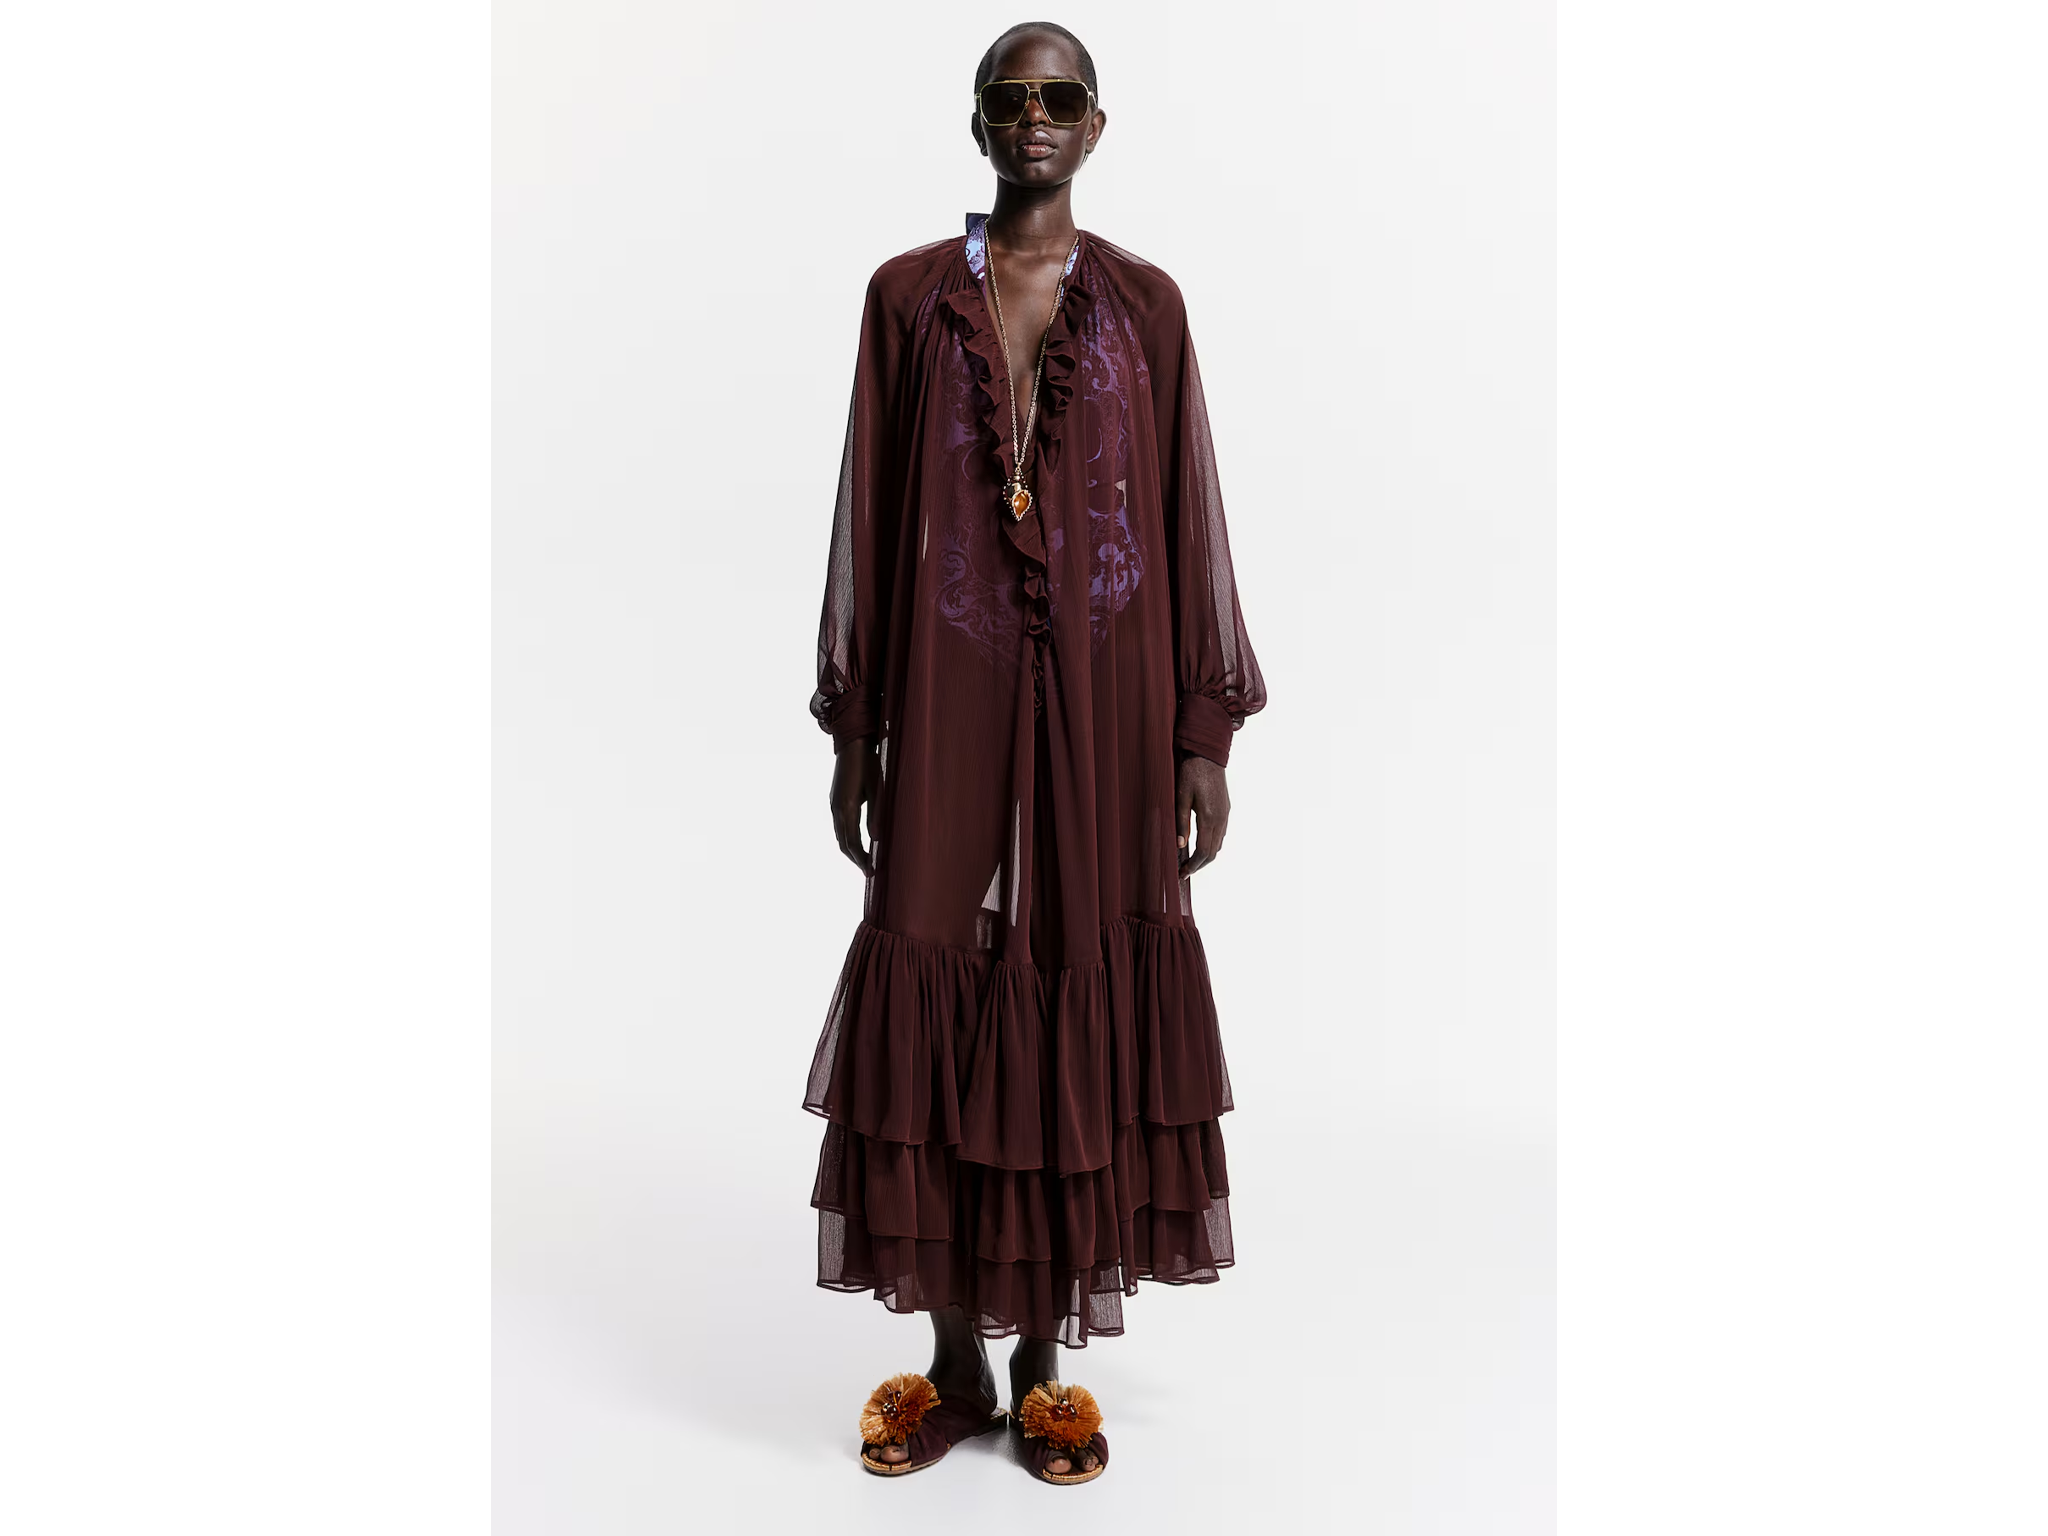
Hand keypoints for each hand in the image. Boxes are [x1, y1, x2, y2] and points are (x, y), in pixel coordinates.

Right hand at [829, 736, 879, 874]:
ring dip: (851, 850)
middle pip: (843, 843)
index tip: (871, 871)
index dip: (861, 859)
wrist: (852, 743)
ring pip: (840, 835)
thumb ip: (876, 814)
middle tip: (869, 871)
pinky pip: (839, 826)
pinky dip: (847, 838)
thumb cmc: (868, 764)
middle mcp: (837, 809)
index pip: (852, 842)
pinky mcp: (836, 800)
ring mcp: (834, 804)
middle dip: (855, 859)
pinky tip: (857, 841)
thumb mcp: (877, 788)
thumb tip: (876, 838)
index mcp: (847, 808)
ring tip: (864, 860)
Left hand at [1175, 754, 1229, 876]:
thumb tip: (1180, 846)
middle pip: (1213, 852)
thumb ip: (1180, 823)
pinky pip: (1221, 833)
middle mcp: (1221, 819)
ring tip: (1189, 861)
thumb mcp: (1180, 797)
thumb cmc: (1191, 772)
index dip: (1193, 866)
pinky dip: (1211, 844)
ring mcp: (1226, 814)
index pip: (1203, 852)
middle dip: (1199, 865)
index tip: (1181, 873)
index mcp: (1209, 817)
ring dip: (1206, 856)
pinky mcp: (1226, 809)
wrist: (1208, 754)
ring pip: (1218, 844)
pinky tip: (1199, 843)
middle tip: (1183, 871)